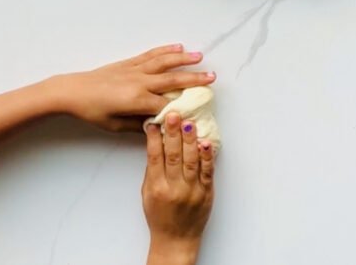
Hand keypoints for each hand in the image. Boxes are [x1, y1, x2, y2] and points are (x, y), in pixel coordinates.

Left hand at [50, 46, 215, 131]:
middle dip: (194, 80)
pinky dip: (166, 50)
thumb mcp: (115, 126)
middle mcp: (140, 82)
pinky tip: (178, 47)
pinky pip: (151, 55)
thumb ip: (139, 126)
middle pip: (172, 80)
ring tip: (201, 57)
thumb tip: (158, 127)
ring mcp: (136, 70)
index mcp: (137, 100)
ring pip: (165, 62)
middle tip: (212, 78)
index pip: (166, 105)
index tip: (197, 111)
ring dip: (184, 59)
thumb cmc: (92, 111)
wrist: (72, 91)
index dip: (182, 109)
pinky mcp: (130, 63)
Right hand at [143, 114, 214, 264]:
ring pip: (191, 160)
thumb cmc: (160, 216)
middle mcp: (173, 188)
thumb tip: (155, 143)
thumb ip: (152, 170)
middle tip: (173, 115)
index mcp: (156, 188)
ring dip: (190, 140)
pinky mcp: (206, 192)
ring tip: (189, 123)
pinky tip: (205, 143)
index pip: (154, 157)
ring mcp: (191, 190)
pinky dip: (207, 156)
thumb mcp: (147, 194)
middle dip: (173, 133)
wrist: (175, 239)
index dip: (154, 138)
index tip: (154, 123)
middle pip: (173, 155)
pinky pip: (208, 171)